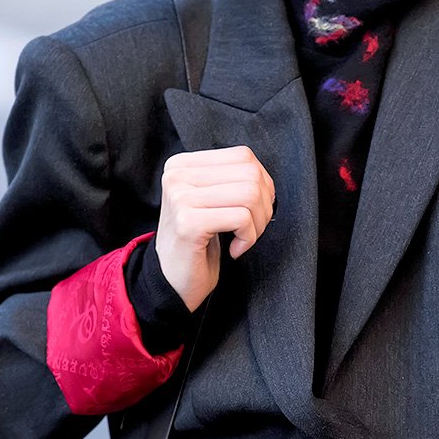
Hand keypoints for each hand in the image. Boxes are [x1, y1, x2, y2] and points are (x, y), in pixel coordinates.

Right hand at [155, 144, 275, 310]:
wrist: (172, 281)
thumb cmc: (199, 242)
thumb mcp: (211, 200)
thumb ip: (231, 180)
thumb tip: (266, 180)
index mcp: (182, 164)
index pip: (243, 156)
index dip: (263, 184)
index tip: (254, 210)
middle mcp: (177, 175)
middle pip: (250, 174)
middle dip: (264, 206)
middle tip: (252, 229)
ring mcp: (180, 197)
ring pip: (250, 194)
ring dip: (258, 224)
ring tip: (244, 239)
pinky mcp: (188, 222)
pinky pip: (242, 218)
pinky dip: (248, 238)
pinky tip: (235, 250)